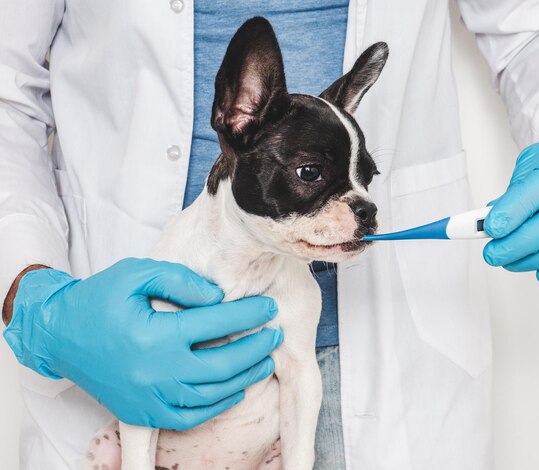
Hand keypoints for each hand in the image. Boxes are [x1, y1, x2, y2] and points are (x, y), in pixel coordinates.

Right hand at [3, 258, 282, 429]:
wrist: (59, 335)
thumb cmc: (98, 300)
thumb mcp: (135, 274)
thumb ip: (180, 280)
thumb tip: (219, 296)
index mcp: (155, 335)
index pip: (216, 323)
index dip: (248, 314)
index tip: (268, 306)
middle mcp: (155, 372)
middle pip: (222, 365)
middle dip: (256, 348)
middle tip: (275, 334)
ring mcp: (149, 397)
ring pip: (211, 395)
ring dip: (244, 378)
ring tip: (264, 360)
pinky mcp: (143, 412)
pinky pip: (189, 417)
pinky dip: (217, 405)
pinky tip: (234, 389)